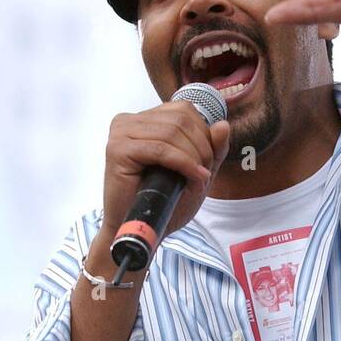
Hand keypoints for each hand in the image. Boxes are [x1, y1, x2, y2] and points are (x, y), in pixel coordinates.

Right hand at [102, 102, 230, 248]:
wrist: (143, 230)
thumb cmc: (165, 203)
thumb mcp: (196, 173)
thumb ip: (212, 149)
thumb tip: (223, 125)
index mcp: (144, 120)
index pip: (184, 110)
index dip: (203, 134)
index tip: (206, 162)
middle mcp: (128, 121)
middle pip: (180, 120)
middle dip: (202, 147)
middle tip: (204, 174)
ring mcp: (121, 133)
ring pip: (172, 132)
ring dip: (194, 157)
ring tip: (198, 179)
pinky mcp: (118, 150)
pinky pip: (161, 149)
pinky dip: (183, 163)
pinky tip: (193, 176)